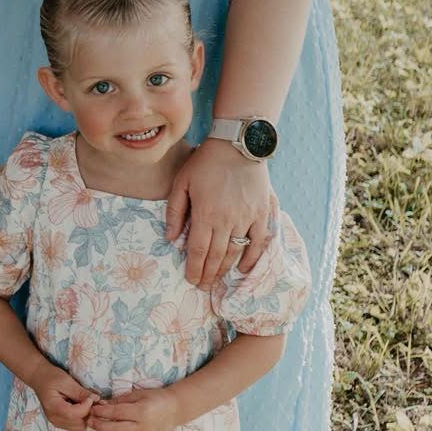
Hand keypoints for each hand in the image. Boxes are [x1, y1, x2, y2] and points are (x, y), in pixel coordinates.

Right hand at [29, 364, 96, 430]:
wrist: (39, 378)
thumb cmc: (51, 377)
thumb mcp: (66, 381)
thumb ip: (80, 392)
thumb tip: (96, 399)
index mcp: (53, 408)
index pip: (74, 414)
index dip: (86, 407)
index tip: (91, 397)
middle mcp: (54, 419)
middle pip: (79, 424)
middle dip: (88, 413)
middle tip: (90, 400)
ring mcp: (57, 422)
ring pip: (80, 427)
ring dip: (86, 416)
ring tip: (85, 403)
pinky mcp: (60, 422)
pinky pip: (76, 426)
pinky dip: (82, 418)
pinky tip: (80, 406)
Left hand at [88, 383, 182, 430]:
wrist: (176, 408)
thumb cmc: (156, 397)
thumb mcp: (138, 394)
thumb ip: (120, 401)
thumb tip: (101, 405)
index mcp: (141, 411)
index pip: (116, 413)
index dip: (101, 412)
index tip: (92, 409)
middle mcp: (144, 427)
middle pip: (116, 430)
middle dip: (100, 426)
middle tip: (90, 422)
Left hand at [166, 139, 276, 288]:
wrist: (238, 144)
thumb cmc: (206, 162)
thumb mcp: (181, 182)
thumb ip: (175, 211)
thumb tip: (170, 238)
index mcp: (206, 213)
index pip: (197, 250)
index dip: (193, 268)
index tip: (190, 280)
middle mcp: (227, 220)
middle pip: (216, 255)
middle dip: (207, 274)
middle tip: (202, 286)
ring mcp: (247, 217)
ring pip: (236, 252)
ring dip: (225, 269)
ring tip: (217, 280)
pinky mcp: (262, 213)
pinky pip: (259, 242)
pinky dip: (252, 258)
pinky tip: (244, 268)